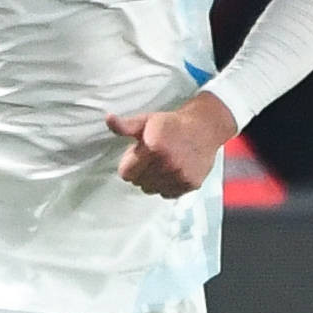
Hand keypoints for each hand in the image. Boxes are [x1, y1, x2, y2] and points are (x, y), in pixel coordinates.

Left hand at [106, 93, 236, 197]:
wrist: (205, 127)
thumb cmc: (172, 124)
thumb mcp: (146, 121)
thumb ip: (125, 126)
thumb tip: (108, 118)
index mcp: (153, 148)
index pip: (126, 174)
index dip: (129, 164)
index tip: (138, 155)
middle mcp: (167, 164)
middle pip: (139, 183)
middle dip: (141, 172)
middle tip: (152, 158)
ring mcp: (180, 176)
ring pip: (152, 190)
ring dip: (154, 180)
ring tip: (163, 164)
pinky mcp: (190, 184)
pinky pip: (168, 194)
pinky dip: (168, 186)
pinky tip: (173, 171)